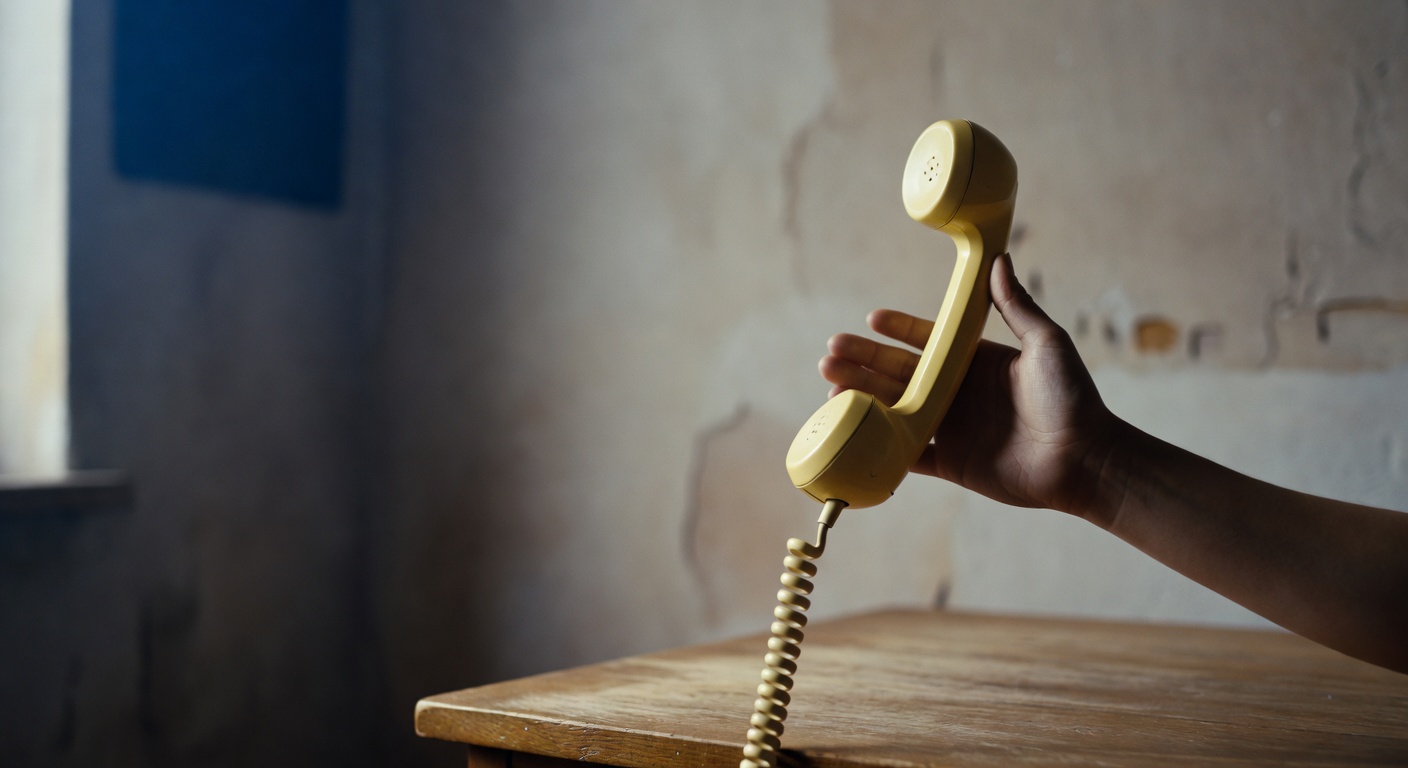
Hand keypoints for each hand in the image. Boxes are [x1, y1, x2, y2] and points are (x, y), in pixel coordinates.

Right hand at [818, 252, 1117, 516]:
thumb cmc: (1071, 397)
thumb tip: (1000, 258)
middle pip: (900, 374)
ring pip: (895, 411)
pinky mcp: (953, 463)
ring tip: (829, 390)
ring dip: (861, 400)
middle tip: (830, 355)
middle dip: (864, 363)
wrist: (1085, 459)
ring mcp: (952, 428)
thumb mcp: (1046, 343)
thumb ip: (1016, 306)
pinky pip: (908, 454)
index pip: (927, 341)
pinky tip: (850, 435)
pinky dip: (880, 446)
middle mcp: (958, 392)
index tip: (871, 320)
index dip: (897, 331)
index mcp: (976, 361)